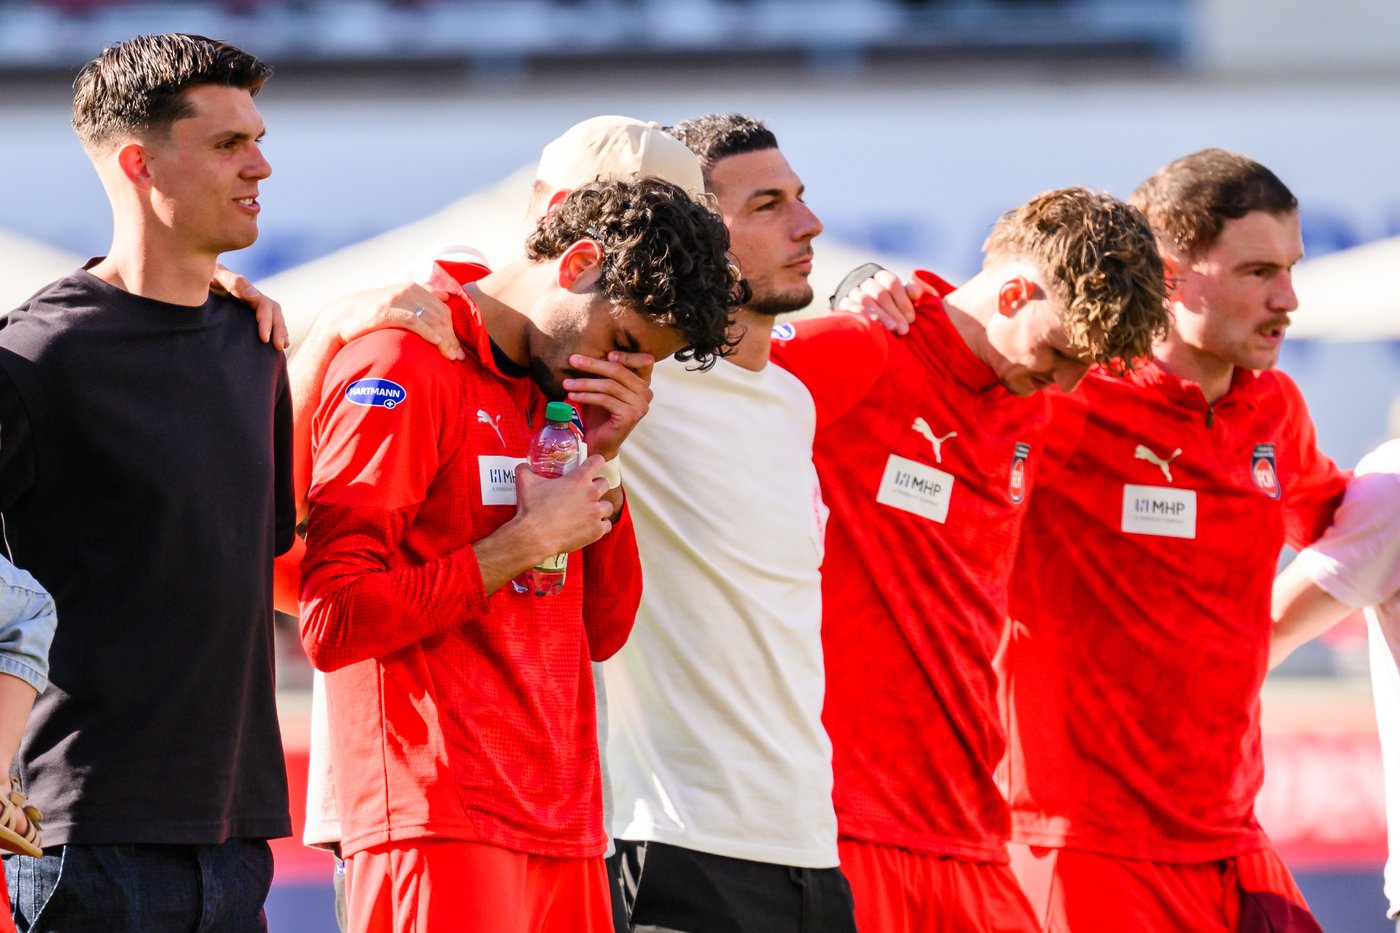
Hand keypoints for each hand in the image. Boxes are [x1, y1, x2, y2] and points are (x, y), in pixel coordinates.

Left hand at [212, 263, 288, 348]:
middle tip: (278, 346)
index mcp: (247, 290)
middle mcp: (253, 297)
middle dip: (278, 329)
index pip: (264, 306)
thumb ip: (234, 282)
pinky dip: (275, 331)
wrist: (197, 275)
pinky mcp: (248, 312)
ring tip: (282, 346)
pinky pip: (267, 321)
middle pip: (274, 312)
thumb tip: (254, 295)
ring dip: (280, 331)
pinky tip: (278, 345)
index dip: (266, 322)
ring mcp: (252, 304)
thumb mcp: (216, 275)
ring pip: (274, 317)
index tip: (264, 338)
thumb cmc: (205, 277)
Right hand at [317, 282, 464, 360]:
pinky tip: (436, 341)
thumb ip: (420, 297)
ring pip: (429, 318)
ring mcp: (394, 300)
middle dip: (451, 337)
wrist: (339, 317)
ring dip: (443, 339)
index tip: (458, 349)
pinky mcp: (383, 312)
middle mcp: (406, 291)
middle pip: (439, 314)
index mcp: (413, 288)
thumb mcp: (398, 301)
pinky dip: (426, 331)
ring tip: (450, 355)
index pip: (443, 309)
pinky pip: (411, 320)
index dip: (454, 329)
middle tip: (457, 357)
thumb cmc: (372, 313)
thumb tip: (445, 295)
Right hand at [513, 455, 613, 558]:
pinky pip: (607, 524)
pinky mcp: (596, 530)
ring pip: (608, 505)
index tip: (591, 465)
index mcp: (579, 479)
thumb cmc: (532, 508)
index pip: (598, 461)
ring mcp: (595, 513)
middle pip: (605, 483)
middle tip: (586, 491)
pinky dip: (601, 525)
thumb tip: (524, 466)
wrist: (535, 536)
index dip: (595, 462)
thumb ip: (526, 470)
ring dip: (600, 506)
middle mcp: (591, 494)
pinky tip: (592, 525)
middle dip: (597, 486)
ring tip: (590, 511)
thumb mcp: (525, 482)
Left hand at [563, 351, 654, 460]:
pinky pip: (605, 399)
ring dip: (585, 382)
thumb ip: (605, 372)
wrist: (600, 442)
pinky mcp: (630, 416)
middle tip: (573, 360)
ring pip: (610, 385)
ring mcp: (640, 405)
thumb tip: (588, 353)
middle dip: (593, 364)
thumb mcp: (603, 388)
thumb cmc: (600, 414)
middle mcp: (646, 393)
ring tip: (567, 383)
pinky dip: (586, 396)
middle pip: (619, 371)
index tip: (606, 354)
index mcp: (643, 383)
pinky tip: (573, 395)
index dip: (627, 355)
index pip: (644, 361)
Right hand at [834, 268, 924, 334]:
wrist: (862, 312)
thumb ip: (910, 293)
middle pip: (880, 294)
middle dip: (894, 312)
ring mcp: (853, 293)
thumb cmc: (889, 305)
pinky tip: (874, 327)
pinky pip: (852, 309)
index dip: (903, 300)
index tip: (911, 318)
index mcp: (880, 276)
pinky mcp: (843, 304)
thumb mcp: (900, 297)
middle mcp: (866, 282)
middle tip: (904, 329)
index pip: (892, 283)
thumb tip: (915, 293)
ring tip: (893, 329)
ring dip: (882, 316)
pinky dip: (864, 317)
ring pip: (866, 301)